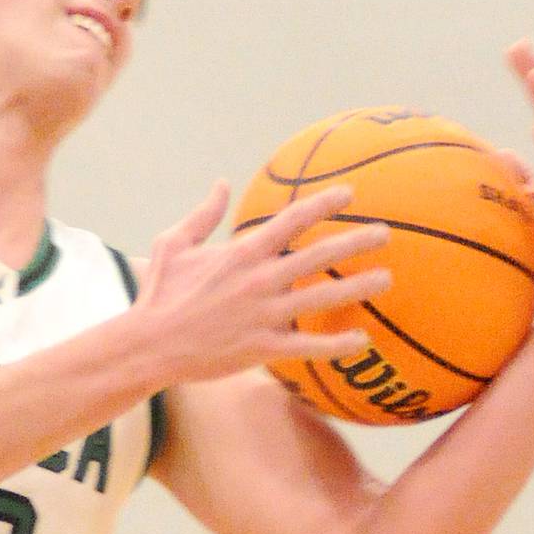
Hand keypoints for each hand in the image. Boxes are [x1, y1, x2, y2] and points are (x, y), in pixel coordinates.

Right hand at [133, 182, 392, 383]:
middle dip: (357, 242)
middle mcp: (259, 279)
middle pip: (320, 255)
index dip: (325, 203)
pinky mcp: (263, 348)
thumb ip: (203, 215)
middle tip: (384, 234)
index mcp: (241, 252)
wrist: (147, 344)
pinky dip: (338, 344)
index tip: (350, 194)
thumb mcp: (173, 244)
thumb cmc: (158, 295)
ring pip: (323, 298)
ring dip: (359, 287)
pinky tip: (362, 339)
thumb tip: (222, 185)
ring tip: (385, 280)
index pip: (293, 220)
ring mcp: (264, 315)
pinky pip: (309, 346)